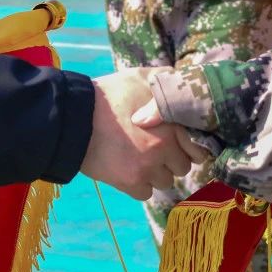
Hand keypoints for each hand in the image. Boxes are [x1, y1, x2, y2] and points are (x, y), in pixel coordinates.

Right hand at [80, 70, 206, 199]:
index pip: (197, 149)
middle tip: (155, 150)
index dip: (187, 147)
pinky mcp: (130, 183)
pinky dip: (139, 185)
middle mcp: (164, 149)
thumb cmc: (108, 95)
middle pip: (182, 168)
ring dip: (156, 174)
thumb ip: (164, 79)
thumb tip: (181, 80)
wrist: (74, 118)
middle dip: (171, 161)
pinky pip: (146, 194)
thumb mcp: (139, 77)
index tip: (176, 145)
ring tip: (139, 159)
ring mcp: (147, 168)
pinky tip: (128, 170)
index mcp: (171, 125)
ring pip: (165, 182)